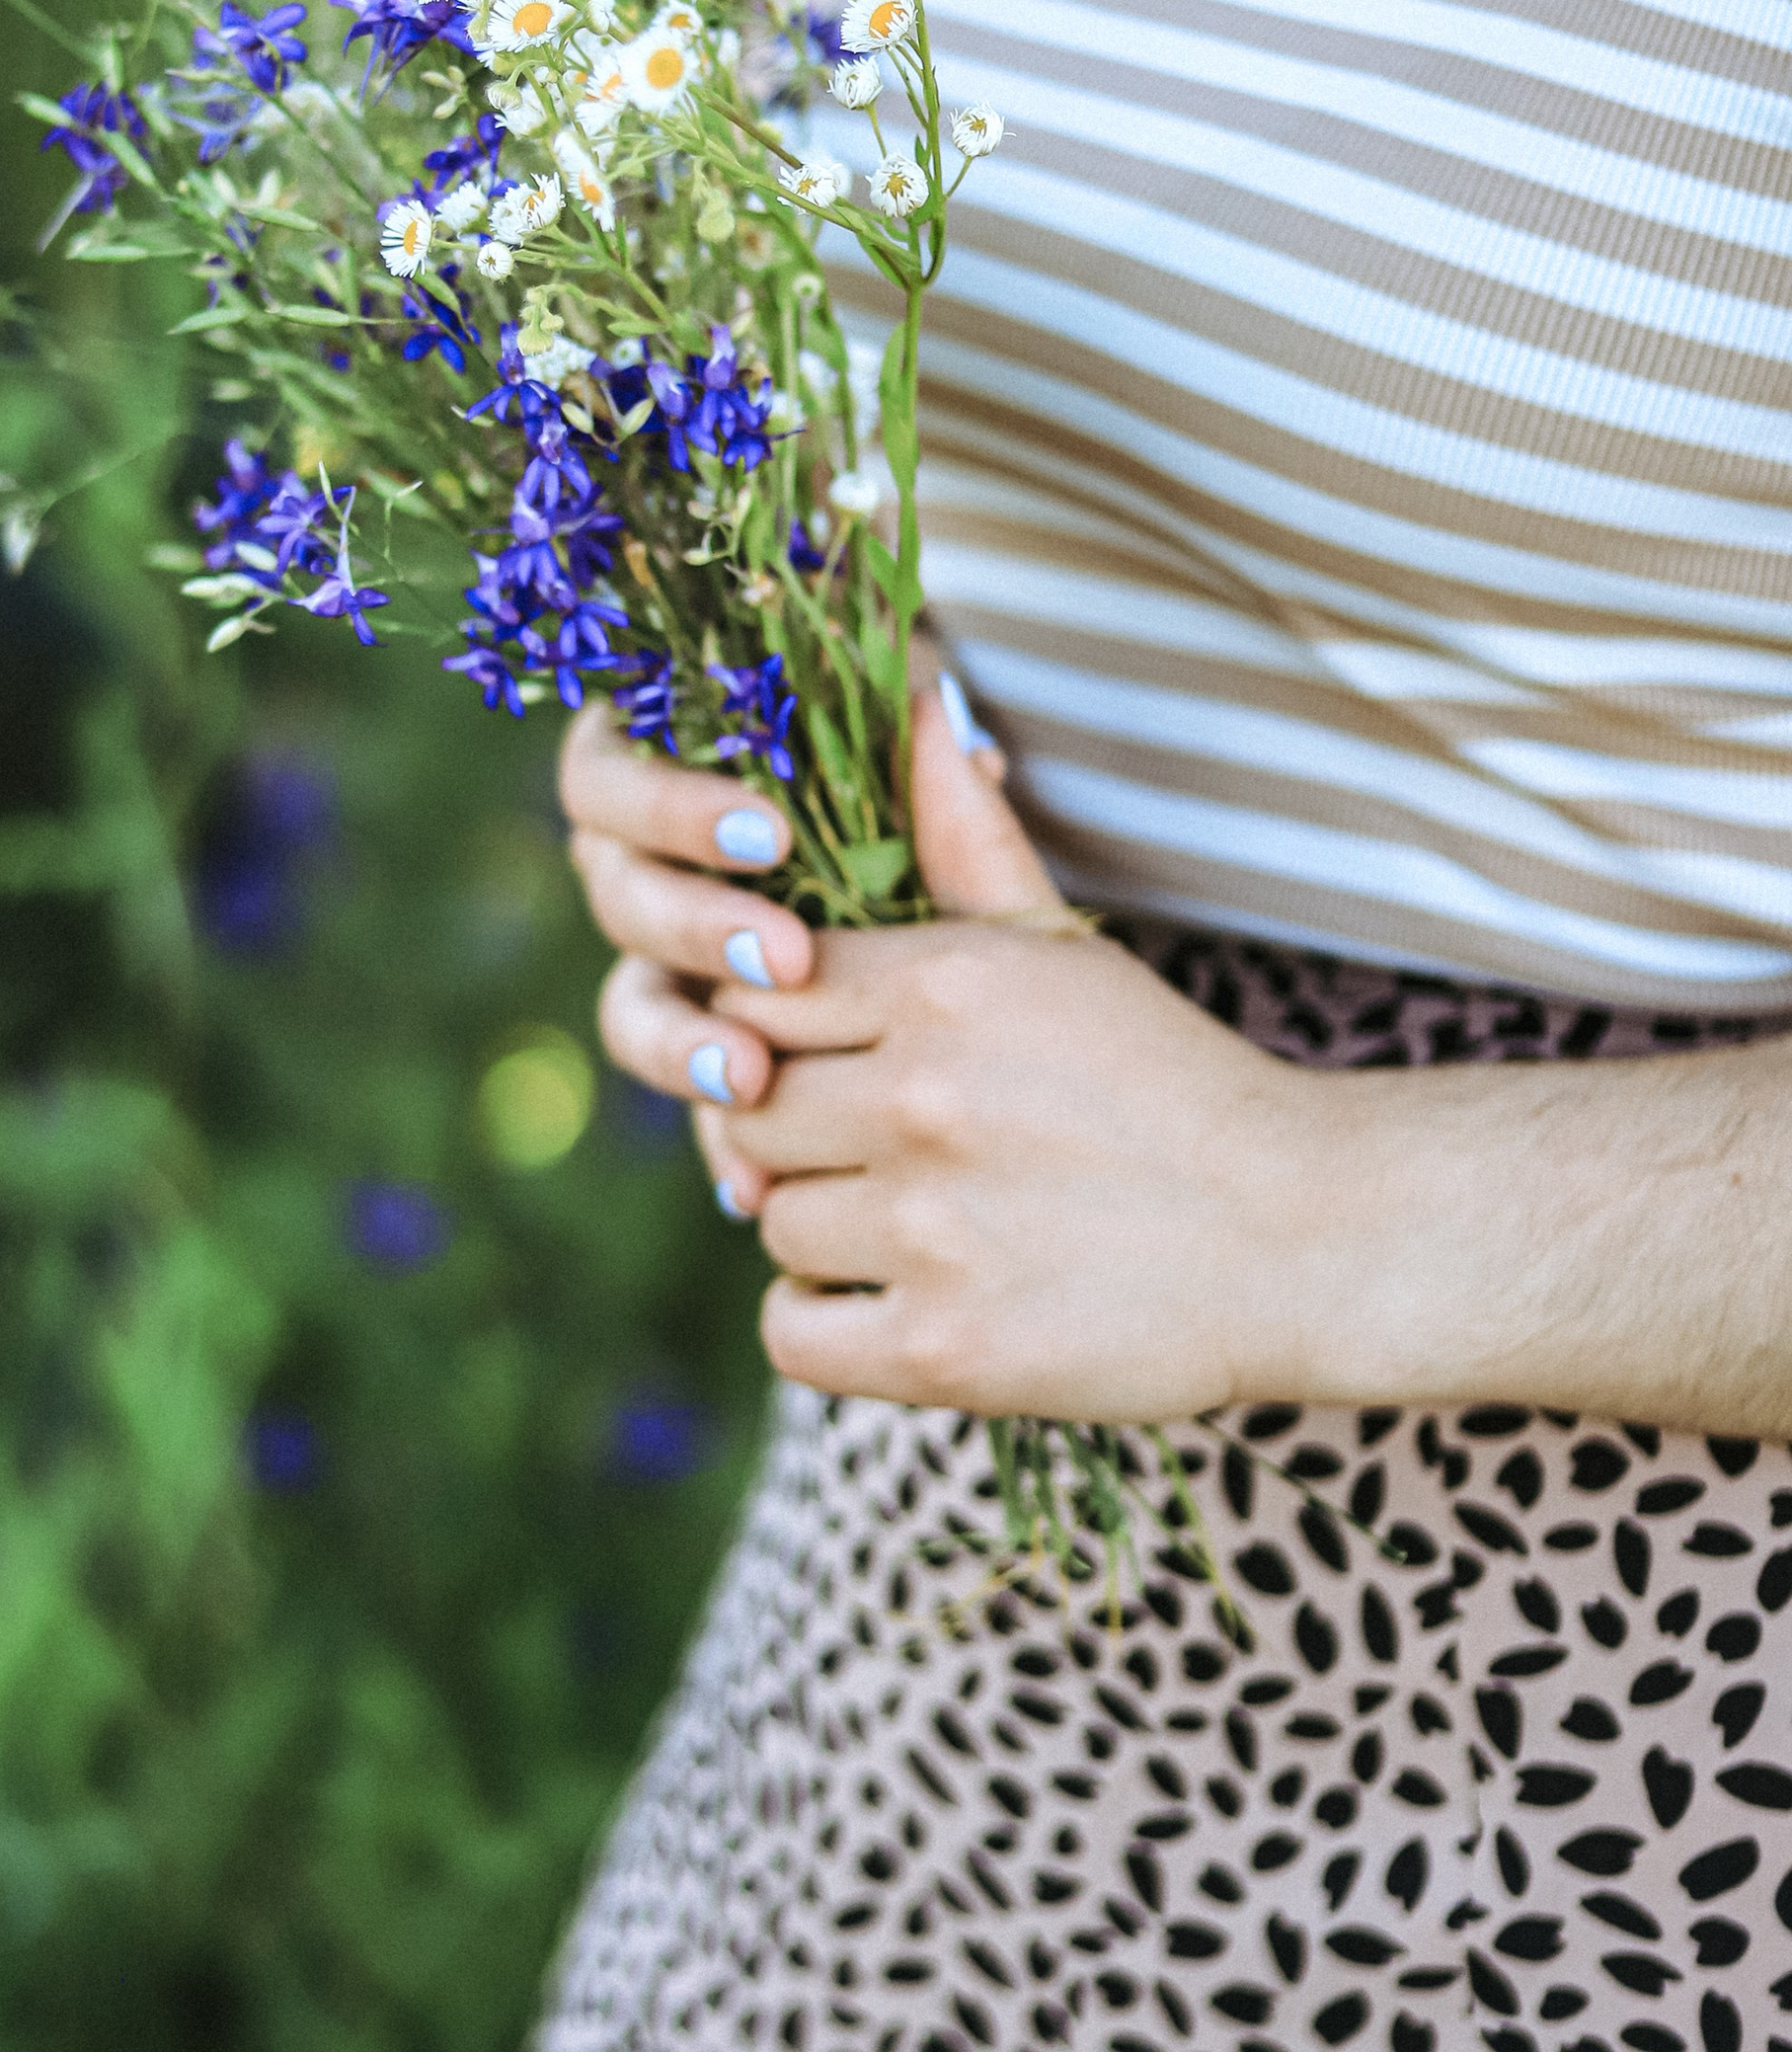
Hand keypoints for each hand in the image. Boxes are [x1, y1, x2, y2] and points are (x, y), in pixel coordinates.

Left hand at [708, 684, 1329, 1416]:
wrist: (1303, 1236)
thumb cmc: (1168, 1083)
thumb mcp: (1063, 948)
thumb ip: (963, 839)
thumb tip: (914, 702)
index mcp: (940, 985)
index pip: (756, 990)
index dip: (779, 1030)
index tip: (832, 1057)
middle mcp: (920, 1099)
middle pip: (747, 1107)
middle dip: (796, 1129)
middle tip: (882, 1148)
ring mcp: (930, 1229)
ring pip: (767, 1216)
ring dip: (822, 1225)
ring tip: (917, 1221)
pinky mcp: (944, 1349)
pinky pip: (789, 1330)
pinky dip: (823, 1323)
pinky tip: (893, 1299)